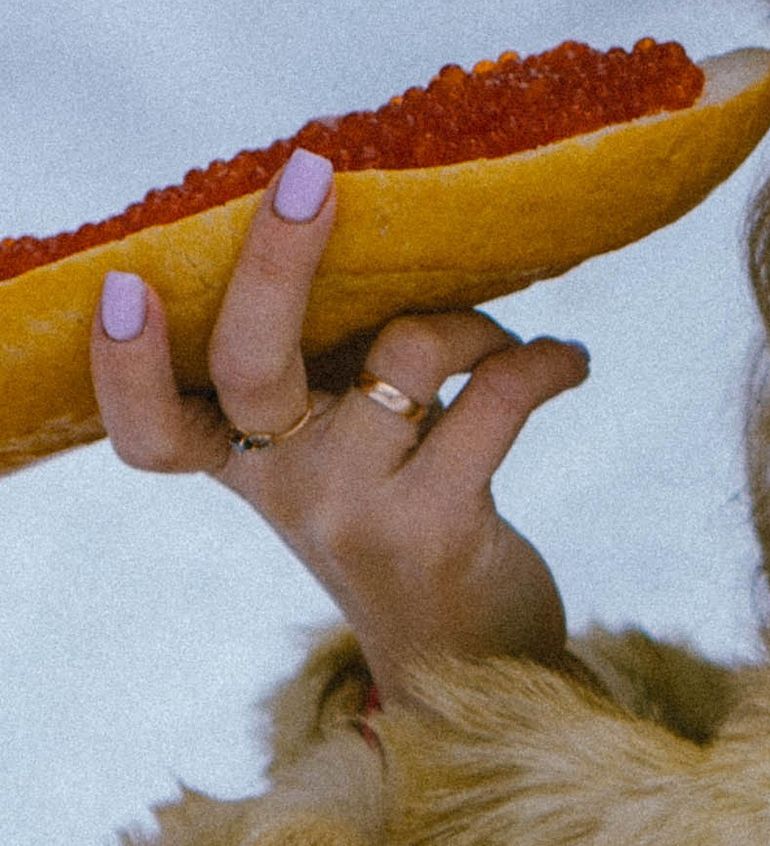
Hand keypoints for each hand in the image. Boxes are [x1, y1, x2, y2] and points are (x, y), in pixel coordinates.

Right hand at [91, 146, 589, 710]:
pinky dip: (545, 362)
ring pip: (408, 349)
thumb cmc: (405, 535)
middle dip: (278, 258)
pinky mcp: (439, 526)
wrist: (472, 668)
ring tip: (512, 344)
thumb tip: (365, 239)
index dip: (124, 365)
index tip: (124, 286)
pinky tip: (568, 363)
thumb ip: (325, 383)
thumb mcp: (340, 469)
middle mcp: (285, 489)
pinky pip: (496, 395)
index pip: (150, 430)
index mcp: (247, 467)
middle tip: (310, 177)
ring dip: (479, 323)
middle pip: (251, 361)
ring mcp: (356, 510)